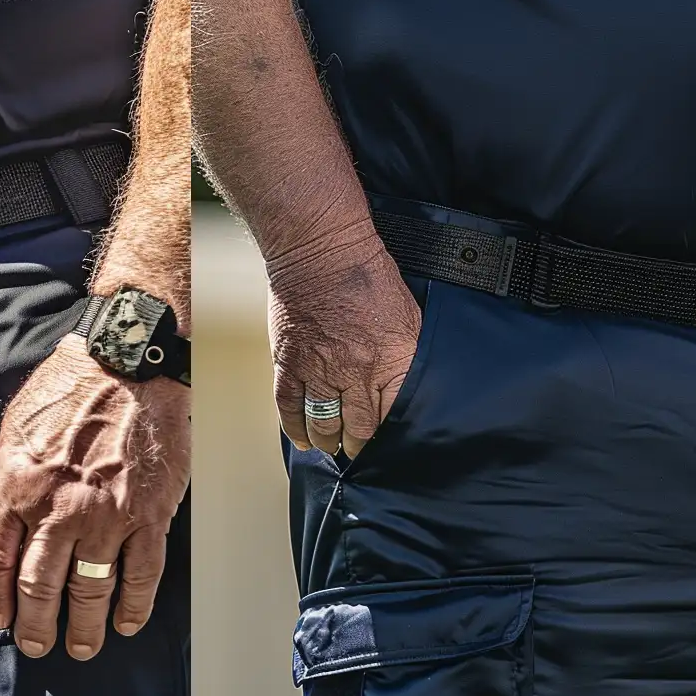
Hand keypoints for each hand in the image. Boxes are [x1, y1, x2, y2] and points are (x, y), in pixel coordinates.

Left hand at [0, 335, 188, 659]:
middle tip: (36, 645)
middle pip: (38, 586)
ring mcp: (105, 514)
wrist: (129, 359)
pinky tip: (125, 622)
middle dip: (35, 626)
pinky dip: (132, 607)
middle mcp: (57, 507)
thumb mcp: (13, 428)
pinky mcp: (147, 513)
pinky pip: (140, 575)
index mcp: (17, 484)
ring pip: (89, 591)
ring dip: (83, 628)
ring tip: (81, 646)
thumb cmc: (68, 387)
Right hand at [267, 236, 422, 459]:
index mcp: (392, 359)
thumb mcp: (405, 315)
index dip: (391, 436)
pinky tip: (303, 439)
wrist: (320, 247)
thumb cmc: (367, 274)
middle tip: (357, 448)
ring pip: (324, 424)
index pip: (394, 417)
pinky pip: (291, 409)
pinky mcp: (290, 362)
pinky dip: (296, 429)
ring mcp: (320, 369)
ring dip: (329, 439)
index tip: (389, 442)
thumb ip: (404, 355)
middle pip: (359, 429)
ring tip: (332, 442)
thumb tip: (405, 386)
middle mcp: (357, 372)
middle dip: (359, 444)